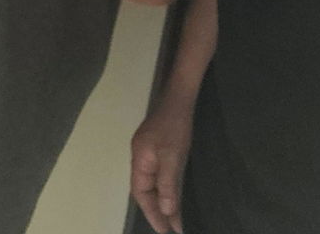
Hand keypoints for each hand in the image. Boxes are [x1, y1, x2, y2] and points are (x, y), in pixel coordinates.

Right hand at [130, 93, 195, 233]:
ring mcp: (152, 154)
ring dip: (165, 201)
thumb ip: (168, 183)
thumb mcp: (172, 156)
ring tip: (176, 222)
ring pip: (156, 184)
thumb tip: (166, 210)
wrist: (180, 98)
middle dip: (158, 211)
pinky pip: (164, 176)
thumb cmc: (174, 126)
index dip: (150, 212)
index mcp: (139, 160)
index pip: (140, 193)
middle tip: (171, 229)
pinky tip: (177, 198)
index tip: (163, 230)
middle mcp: (142, 159)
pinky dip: (169, 189)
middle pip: (146, 190)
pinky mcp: (162, 150)